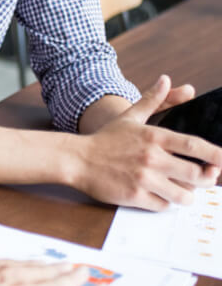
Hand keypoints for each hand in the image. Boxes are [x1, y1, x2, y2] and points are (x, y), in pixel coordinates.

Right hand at [75, 75, 221, 210]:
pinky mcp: (135, 196)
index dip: (216, 155)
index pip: (195, 146)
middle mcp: (153, 158)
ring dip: (188, 195)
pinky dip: (165, 203)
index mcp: (155, 137)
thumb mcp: (130, 117)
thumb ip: (152, 100)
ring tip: (184, 192)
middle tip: (207, 178)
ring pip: (183, 195)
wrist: (77, 159)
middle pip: (196, 174)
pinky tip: (161, 196)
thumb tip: (167, 80)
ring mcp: (144, 178)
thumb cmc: (105, 139)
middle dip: (207, 179)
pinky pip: (163, 206)